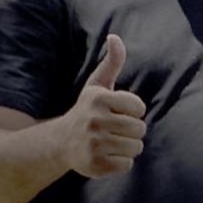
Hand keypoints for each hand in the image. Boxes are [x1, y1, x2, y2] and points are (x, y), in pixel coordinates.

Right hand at [66, 34, 147, 176]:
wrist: (62, 142)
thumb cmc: (88, 110)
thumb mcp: (97, 85)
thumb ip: (111, 62)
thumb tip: (115, 37)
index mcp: (99, 99)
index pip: (140, 108)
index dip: (133, 111)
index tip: (118, 112)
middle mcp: (95, 121)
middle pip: (140, 129)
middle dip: (132, 131)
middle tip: (115, 130)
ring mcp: (94, 144)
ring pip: (136, 148)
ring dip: (129, 147)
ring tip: (112, 142)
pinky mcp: (95, 165)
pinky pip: (127, 165)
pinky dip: (121, 162)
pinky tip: (107, 155)